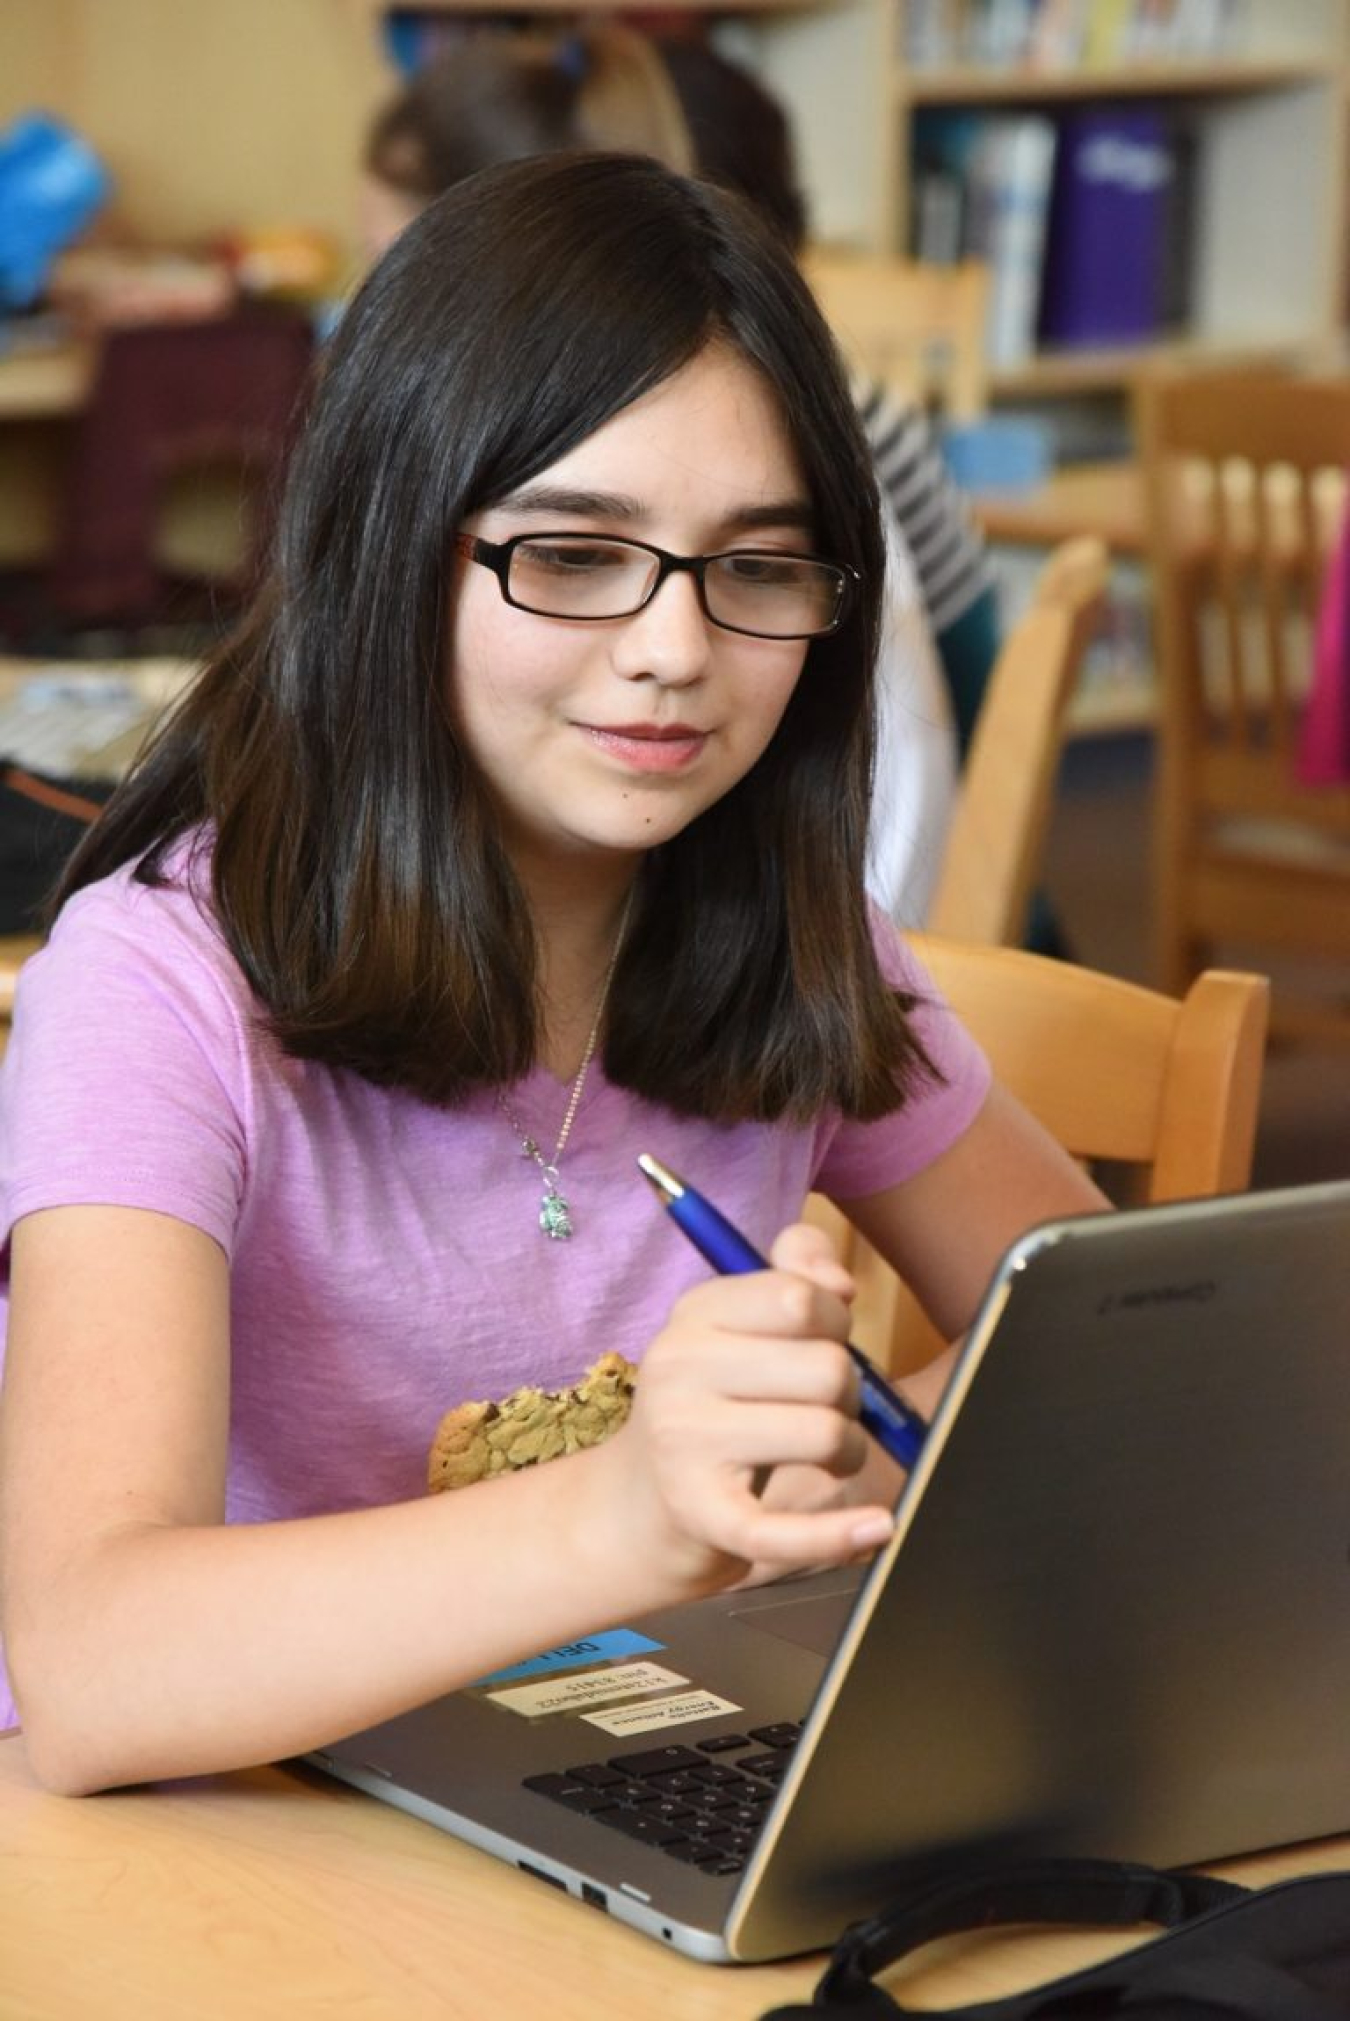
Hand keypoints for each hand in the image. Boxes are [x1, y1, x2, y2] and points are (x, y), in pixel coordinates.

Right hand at [591, 1221, 896, 1603]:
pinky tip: (877, 1528)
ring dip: (848, 1450)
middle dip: (849, 1392)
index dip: (835, 1321)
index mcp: (695, 1312)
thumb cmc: (718, 1405)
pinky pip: (785, 1529)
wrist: (640, 1504)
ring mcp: (683, 1441)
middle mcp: (678, 1367)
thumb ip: (798, 1275)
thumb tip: (839, 1284)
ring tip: (824, 1456)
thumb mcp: (743, 1327)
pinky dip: (840, 1535)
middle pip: (827, 1368)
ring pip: (827, 1433)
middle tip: (821, 1409)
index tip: (821, 1344)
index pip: (800, 1295)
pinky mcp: (700, 1513)